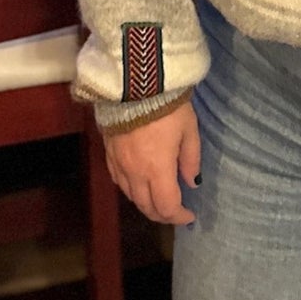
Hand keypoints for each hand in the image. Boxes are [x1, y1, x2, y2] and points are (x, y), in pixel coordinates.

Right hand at [104, 102, 201, 224]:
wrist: (135, 83)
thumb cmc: (168, 105)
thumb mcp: (189, 129)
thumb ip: (190, 159)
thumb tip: (192, 183)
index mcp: (157, 170)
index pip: (167, 206)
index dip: (179, 216)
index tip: (190, 216)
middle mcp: (135, 173)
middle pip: (146, 207)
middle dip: (163, 214)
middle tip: (176, 211)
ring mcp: (118, 164)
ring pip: (131, 197)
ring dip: (146, 203)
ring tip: (159, 199)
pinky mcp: (108, 153)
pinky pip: (118, 181)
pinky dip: (131, 190)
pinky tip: (138, 184)